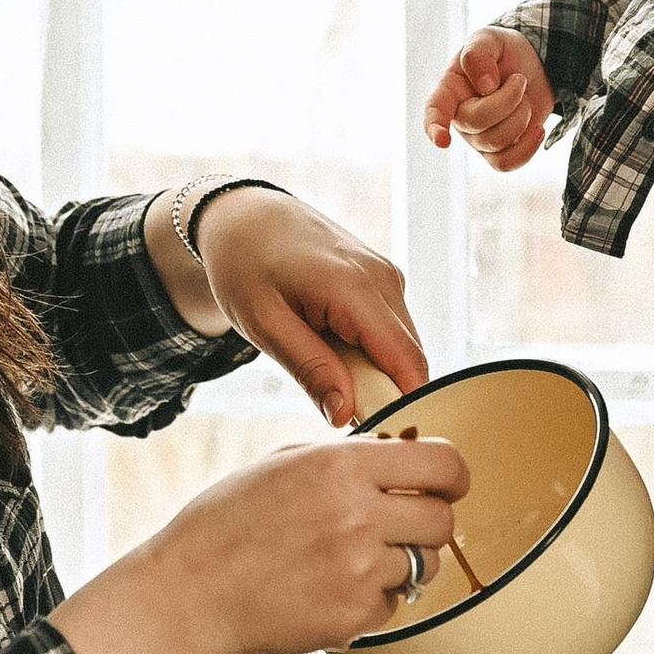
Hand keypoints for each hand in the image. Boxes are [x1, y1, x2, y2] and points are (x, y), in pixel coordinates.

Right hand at [147, 431, 469, 653]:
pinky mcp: (353, 616)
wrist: (192, 591)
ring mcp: (358, 570)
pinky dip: (371, 599)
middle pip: (443, 521)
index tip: (446, 485)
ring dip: (401, 563)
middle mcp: (357, 516)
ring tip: (352, 560)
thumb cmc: (230, 522)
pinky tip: (329, 588)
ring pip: (424, 566)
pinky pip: (393, 604)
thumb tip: (400, 449)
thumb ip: (348, 454)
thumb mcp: (285, 462)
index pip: (443, 464)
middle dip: (428, 523)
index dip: (453, 476)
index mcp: (341, 467)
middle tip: (400, 527)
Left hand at [193, 191, 430, 426]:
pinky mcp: (384, 279)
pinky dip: (369, 351)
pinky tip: (331, 342)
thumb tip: (345, 416)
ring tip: (323, 362)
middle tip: (332, 404)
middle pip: (409, 360)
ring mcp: (388, 275)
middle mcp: (383, 278)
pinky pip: (391, 331)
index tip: (375, 437)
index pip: (406, 362)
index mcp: (355, 287)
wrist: (245, 216)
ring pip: (402, 348)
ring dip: (373, 370)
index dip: (402, 405)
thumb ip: (309, 369)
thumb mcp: (264, 324)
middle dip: (382, 392)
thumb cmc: (245, 266)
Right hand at [422, 28, 553, 174]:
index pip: (434, 111)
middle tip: (519, 79)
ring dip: (521, 116)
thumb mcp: (489, 38)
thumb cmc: (502, 51)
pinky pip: (506, 163)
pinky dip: (527, 148)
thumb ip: (479, 54)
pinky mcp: (499, 150)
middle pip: (476, 122)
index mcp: (449, 89)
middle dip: (507, 99)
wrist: (533, 66)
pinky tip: (538, 128)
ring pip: (496, 143)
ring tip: (524, 97)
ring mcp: (478, 137)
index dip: (435, 127)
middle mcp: (459, 117)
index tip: (443, 141)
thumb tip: (485, 86)